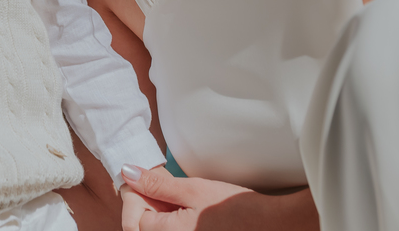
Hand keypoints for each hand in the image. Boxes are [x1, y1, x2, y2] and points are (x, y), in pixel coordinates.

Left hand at [121, 166, 268, 230]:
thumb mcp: (192, 188)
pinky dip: (175, 220)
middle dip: (149, 205)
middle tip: (165, 188)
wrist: (270, 225)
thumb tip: (128, 173)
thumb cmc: (235, 208)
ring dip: (162, 212)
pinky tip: (189, 210)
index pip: (135, 218)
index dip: (139, 196)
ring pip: (159, 229)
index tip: (150, 180)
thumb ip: (157, 184)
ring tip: (179, 198)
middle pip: (145, 227)